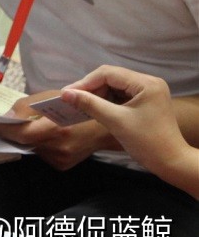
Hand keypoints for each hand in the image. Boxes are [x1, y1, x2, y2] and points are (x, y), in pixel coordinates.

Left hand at [0, 90, 113, 170]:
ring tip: (34, 126)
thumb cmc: (79, 106)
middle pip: (24, 142)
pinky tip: (48, 137)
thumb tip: (6, 117)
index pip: (21, 135)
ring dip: (27, 138)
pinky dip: (39, 145)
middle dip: (12, 133)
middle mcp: (58, 148)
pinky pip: (42, 154)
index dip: (3, 130)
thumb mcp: (52, 97)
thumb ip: (27, 107)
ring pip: (32, 148)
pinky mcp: (63, 165)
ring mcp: (61, 159)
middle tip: (3, 124)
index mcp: (56, 129)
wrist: (106, 127)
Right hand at [61, 66, 188, 177]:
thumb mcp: (115, 121)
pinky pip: (121, 95)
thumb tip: (65, 94)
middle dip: (90, 88)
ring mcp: (148, 91)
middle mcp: (148, 82)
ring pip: (114, 86)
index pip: (108, 74)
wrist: (171, 163)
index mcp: (145, 83)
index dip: (85, 82)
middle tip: (71, 100)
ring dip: (97, 95)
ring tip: (81, 105)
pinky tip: (95, 108)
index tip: (66, 94)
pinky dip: (106, 101)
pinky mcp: (146, 101)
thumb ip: (89, 104)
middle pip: (111, 78)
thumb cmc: (146, 142)